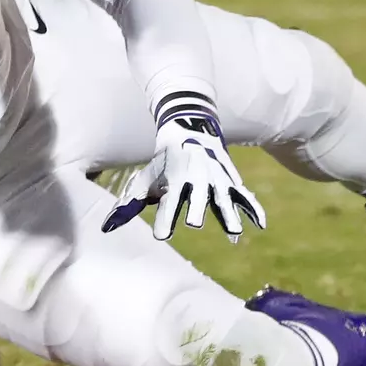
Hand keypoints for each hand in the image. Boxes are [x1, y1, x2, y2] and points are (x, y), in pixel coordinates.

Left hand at [103, 111, 264, 241]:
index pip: (169, 202)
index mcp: (175, 179)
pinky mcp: (230, 180)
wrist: (189, 129)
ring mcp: (216, 179)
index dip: (165, 218)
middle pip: (198, 197)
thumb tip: (106, 229)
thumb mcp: (145, 179)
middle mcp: (197, 179)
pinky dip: (253, 209)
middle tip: (194, 222)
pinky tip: (259, 225)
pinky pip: (244, 196)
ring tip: (234, 233)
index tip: (162, 236)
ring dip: (228, 214)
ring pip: (223, 198)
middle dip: (196, 208)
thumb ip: (128, 206)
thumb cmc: (163, 162)